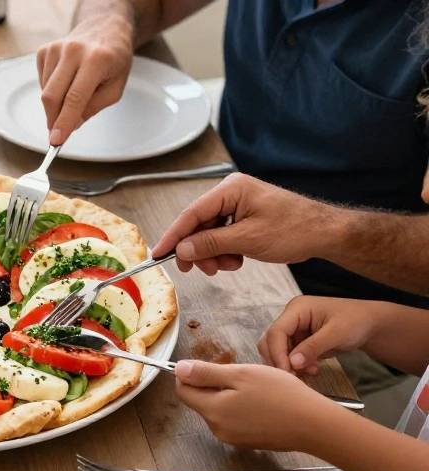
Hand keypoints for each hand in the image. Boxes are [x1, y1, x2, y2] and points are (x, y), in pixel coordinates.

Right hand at [37, 15, 133, 144]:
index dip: (64, 122)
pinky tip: (65, 82)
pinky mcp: (44, 50)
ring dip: (55, 104)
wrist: (104, 28)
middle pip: (53, 95)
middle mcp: (74, 50)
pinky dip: (51, 90)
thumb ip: (94, 108)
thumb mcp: (116, 88)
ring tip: (73, 95)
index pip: (75, 98)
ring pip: (45, 91)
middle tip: (57, 133)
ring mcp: (56, 48)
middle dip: (53, 119)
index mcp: (97, 59)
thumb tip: (71, 125)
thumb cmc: (114, 59)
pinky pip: (41, 81)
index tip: (56, 140)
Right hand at [153, 173, 335, 275]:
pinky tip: (236, 260)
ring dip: (213, 253)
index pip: (191, 213)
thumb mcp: (247, 240)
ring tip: (227, 266)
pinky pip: (222, 236)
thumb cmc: (295, 229)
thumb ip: (210, 244)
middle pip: (198, 224)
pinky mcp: (244, 218)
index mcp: (231, 189)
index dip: (173, 236)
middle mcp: (231, 193)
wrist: (325, 234)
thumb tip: (182, 250)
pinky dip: (224, 251)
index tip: (158, 254)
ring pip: (209, 233)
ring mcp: (238, 205)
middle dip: (198, 249)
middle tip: (197, 269)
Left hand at [174, 360, 337, 451]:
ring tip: (255, 388)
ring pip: (218, 409)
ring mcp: (232, 438)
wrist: (314, 425)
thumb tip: (178, 369)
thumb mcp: (241, 374)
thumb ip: (206, 373)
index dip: (189, 374)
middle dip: (213, 384)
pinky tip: (262, 402)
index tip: (205, 364)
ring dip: (228, 395)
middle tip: (241, 375)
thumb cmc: (281, 396)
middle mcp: (217, 429)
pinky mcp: (247, 442)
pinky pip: (233, 420)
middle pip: (201, 401)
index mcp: (212, 411)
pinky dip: (240, 408)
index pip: (183, 391)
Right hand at [258, 296, 382, 377]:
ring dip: (291, 365)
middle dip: (281, 360)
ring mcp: (295, 330)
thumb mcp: (337, 334)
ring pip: (280, 351)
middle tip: (297, 375)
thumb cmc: (356, 321)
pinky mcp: (300, 341)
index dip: (277, 352)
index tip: (286, 371)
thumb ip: (313, 347)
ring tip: (311, 373)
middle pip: (271, 341)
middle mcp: (291, 318)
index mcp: (297, 309)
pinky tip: (312, 371)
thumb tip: (292, 364)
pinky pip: (291, 356)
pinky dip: (298, 366)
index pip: (276, 331)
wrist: (372, 324)